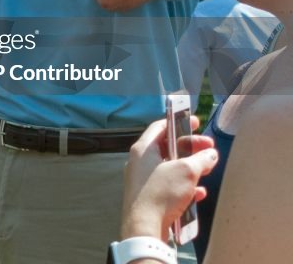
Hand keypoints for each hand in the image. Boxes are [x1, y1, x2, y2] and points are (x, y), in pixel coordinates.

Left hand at [120, 118, 217, 240]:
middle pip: (168, 148)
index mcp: (143, 150)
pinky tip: (199, 193)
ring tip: (208, 169)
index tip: (195, 122)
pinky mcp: (151, 198)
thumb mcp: (186, 171)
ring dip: (190, 169)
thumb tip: (210, 154)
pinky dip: (185, 187)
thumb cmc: (162, 193)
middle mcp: (141, 163)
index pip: (160, 127)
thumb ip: (201, 159)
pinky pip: (170, 187)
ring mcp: (145, 181)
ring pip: (171, 169)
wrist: (145, 227)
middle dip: (190, 148)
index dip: (178, 123)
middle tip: (209, 148)